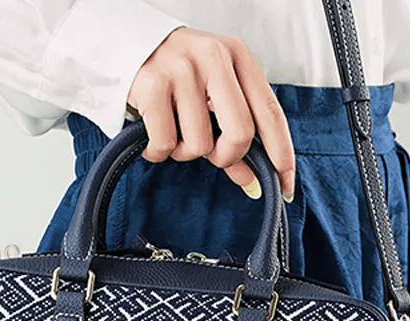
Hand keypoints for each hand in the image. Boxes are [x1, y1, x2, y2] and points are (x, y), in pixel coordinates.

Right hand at [126, 27, 295, 201]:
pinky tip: (152, 138)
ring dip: (184, 153)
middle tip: (211, 156)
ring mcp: (183, 70)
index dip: (281, 155)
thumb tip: (251, 181)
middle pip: (241, 134)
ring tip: (173, 134)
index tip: (286, 187)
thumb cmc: (175, 73)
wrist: (123, 45)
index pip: (271, 113)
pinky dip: (158, 153)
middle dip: (226, 157)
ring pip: (200, 144)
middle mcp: (214, 57)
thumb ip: (233, 133)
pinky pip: (165, 144)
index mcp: (237, 56)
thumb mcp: (211, 94)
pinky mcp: (152, 85)